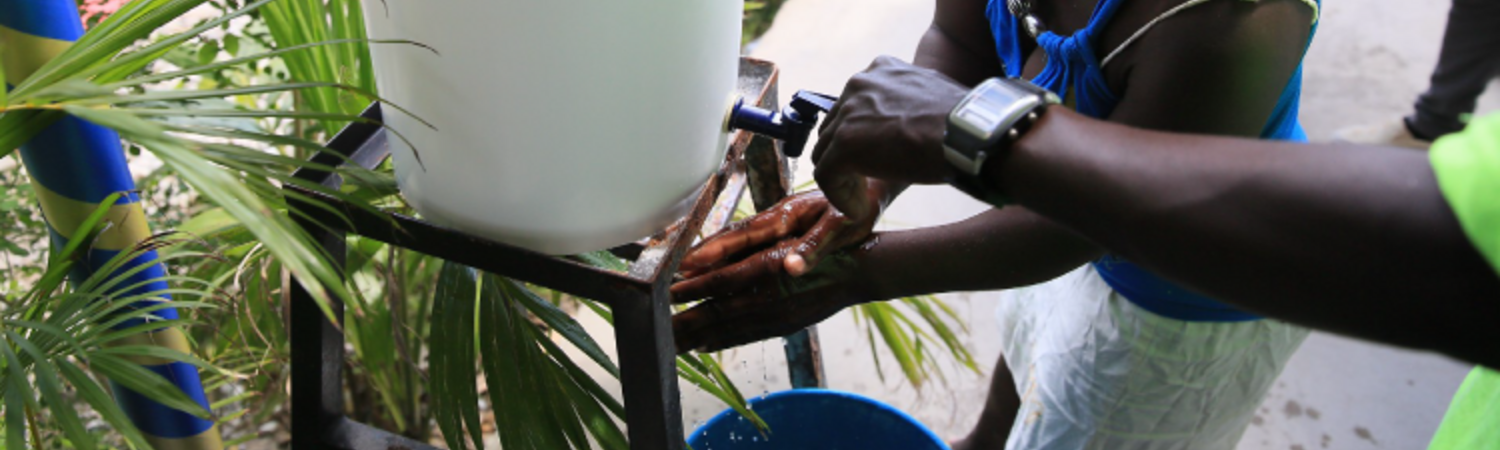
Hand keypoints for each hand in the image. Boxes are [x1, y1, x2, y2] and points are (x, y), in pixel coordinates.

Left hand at [672, 250, 866, 352]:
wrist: (865, 269)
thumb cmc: (829, 241)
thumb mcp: (791, 230)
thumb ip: (752, 242)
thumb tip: (715, 252)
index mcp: (768, 270)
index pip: (719, 283)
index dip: (691, 291)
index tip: (666, 295)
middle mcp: (770, 298)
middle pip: (718, 314)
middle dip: (686, 324)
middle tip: (656, 330)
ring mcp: (778, 316)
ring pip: (730, 329)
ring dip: (699, 337)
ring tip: (673, 344)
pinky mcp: (787, 325)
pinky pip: (749, 336)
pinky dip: (725, 341)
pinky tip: (707, 345)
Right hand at [677, 190, 878, 288]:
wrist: (873, 180)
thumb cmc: (860, 204)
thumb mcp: (843, 229)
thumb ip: (813, 247)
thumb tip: (790, 267)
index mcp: (788, 216)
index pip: (745, 236)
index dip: (717, 251)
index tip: (692, 264)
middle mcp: (777, 214)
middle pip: (733, 234)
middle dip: (704, 253)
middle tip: (678, 272)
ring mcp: (778, 215)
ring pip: (738, 232)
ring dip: (712, 249)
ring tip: (688, 266)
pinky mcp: (783, 218)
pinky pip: (748, 232)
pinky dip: (729, 244)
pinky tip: (720, 255)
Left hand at [812, 55, 969, 222]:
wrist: (968, 134)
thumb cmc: (961, 122)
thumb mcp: (929, 99)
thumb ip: (907, 106)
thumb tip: (905, 131)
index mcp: (881, 70)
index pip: (854, 105)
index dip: (860, 135)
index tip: (873, 156)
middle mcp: (859, 85)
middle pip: (835, 126)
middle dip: (846, 155)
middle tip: (863, 179)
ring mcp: (849, 114)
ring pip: (827, 151)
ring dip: (843, 176)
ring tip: (860, 197)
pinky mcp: (846, 144)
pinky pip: (827, 175)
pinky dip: (839, 195)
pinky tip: (857, 208)